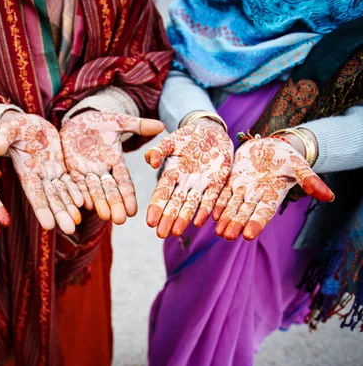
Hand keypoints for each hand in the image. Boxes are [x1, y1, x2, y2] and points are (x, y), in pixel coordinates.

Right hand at [0, 112, 81, 233]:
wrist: (30, 124)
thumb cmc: (17, 127)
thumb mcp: (10, 129)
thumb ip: (3, 138)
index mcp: (26, 170)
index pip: (34, 192)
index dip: (41, 208)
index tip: (48, 225)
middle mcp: (39, 176)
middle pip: (50, 198)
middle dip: (59, 213)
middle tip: (69, 230)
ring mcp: (50, 172)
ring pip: (61, 193)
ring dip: (69, 208)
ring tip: (76, 223)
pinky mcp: (60, 167)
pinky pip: (69, 181)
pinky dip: (75, 192)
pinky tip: (84, 203)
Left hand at [60, 110, 164, 223]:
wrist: (75, 121)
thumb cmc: (98, 122)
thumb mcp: (118, 122)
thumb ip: (138, 126)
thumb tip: (162, 126)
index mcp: (115, 161)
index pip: (124, 181)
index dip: (128, 195)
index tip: (134, 211)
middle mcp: (102, 171)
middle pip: (109, 190)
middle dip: (115, 205)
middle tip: (119, 220)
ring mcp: (86, 172)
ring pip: (93, 190)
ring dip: (98, 203)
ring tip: (104, 216)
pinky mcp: (70, 170)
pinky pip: (74, 183)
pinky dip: (79, 194)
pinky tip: (83, 205)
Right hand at [145, 120, 232, 237]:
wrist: (211, 132)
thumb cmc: (188, 136)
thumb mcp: (171, 140)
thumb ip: (159, 150)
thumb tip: (150, 161)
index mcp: (171, 173)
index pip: (162, 192)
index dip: (156, 206)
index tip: (149, 221)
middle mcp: (184, 182)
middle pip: (175, 203)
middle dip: (168, 218)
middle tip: (160, 234)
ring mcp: (200, 184)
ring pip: (191, 204)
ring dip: (183, 218)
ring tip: (176, 232)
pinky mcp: (216, 182)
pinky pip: (211, 198)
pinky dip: (205, 209)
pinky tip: (199, 221)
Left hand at [213, 137, 333, 240]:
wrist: (270, 144)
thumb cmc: (287, 156)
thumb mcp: (298, 165)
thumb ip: (310, 180)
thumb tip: (329, 196)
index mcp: (272, 195)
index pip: (263, 213)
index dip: (255, 224)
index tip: (248, 235)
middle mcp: (256, 196)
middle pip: (244, 213)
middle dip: (236, 224)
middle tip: (227, 236)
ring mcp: (242, 189)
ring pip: (232, 206)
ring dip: (225, 218)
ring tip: (218, 231)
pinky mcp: (231, 180)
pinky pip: (223, 194)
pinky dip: (217, 203)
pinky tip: (211, 214)